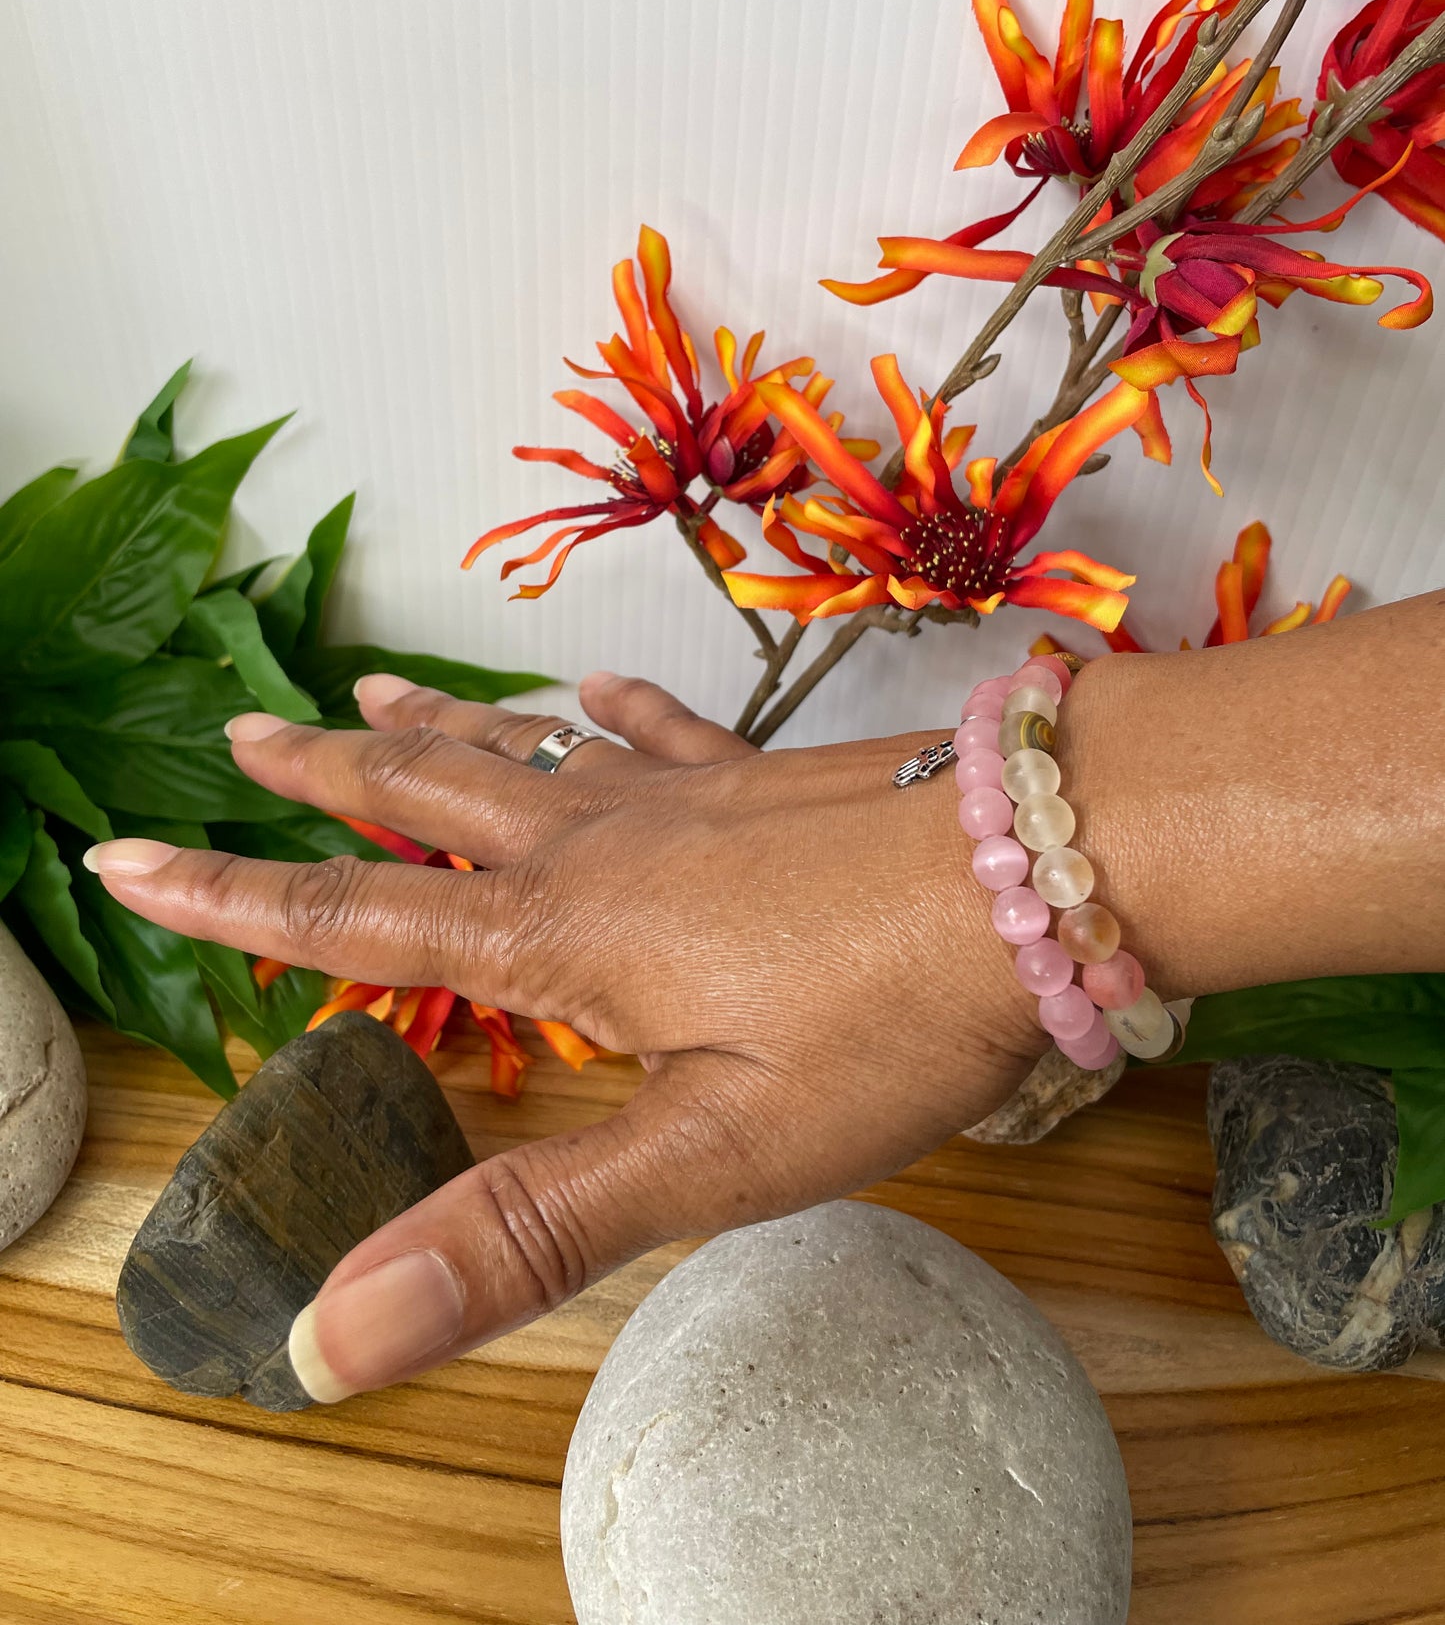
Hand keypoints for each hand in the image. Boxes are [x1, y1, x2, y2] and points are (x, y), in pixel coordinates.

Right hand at [85, 669, 1042, 1401]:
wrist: (1050, 868)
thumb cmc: (885, 1016)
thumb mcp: (706, 1154)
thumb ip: (524, 1232)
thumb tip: (335, 1328)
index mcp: (566, 938)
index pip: (359, 925)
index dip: (237, 905)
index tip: (133, 859)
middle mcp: (608, 846)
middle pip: (431, 802)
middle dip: (326, 776)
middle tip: (242, 729)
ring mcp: (695, 796)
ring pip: (532, 753)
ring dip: (441, 728)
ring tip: (368, 685)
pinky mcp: (774, 780)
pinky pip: (670, 731)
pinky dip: (618, 711)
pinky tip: (601, 689)